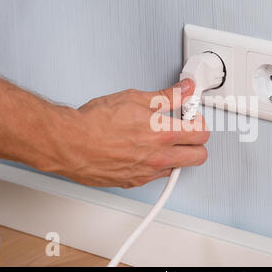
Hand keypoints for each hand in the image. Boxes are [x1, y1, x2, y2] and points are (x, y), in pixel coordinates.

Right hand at [50, 79, 208, 187]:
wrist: (69, 143)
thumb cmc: (95, 123)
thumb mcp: (135, 98)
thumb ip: (166, 96)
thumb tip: (185, 89)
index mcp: (163, 134)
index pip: (202, 132)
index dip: (199, 121)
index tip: (190, 115)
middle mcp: (159, 157)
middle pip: (200, 156)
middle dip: (197, 141)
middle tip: (184, 129)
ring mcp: (148, 173)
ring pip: (179, 167)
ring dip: (177, 154)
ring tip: (161, 139)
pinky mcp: (134, 182)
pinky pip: (157, 176)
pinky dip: (157, 164)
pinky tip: (144, 150)